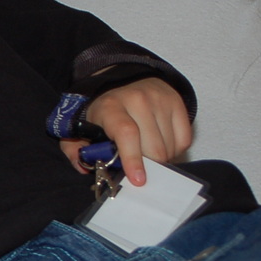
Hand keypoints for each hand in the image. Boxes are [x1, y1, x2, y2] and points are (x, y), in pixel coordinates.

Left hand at [60, 77, 191, 184]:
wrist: (124, 81)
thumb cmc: (103, 113)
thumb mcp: (81, 127)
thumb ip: (76, 150)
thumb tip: (84, 167)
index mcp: (110, 107)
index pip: (127, 134)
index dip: (133, 159)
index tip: (138, 180)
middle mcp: (137, 100)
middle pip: (153, 148)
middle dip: (147, 165)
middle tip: (137, 165)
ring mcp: (160, 100)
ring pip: (170, 147)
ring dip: (160, 158)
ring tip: (145, 150)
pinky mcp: (177, 102)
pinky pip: (184, 140)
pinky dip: (174, 149)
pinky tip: (160, 142)